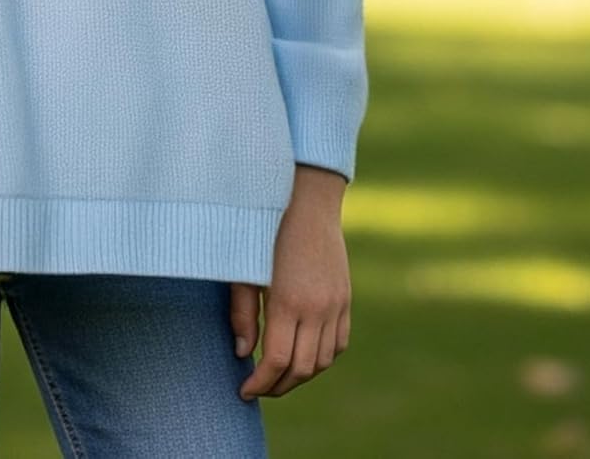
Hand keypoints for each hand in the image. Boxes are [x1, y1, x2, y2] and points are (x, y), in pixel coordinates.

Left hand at [230, 171, 350, 400]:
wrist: (306, 199)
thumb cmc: (266, 230)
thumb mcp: (246, 269)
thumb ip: (243, 313)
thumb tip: (243, 354)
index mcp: (289, 301)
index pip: (277, 361)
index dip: (260, 383)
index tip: (244, 390)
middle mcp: (317, 308)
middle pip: (302, 369)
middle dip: (278, 386)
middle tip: (259, 387)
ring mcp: (336, 304)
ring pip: (323, 361)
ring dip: (301, 375)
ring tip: (279, 374)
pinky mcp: (346, 298)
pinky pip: (339, 343)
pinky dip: (322, 357)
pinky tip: (303, 355)